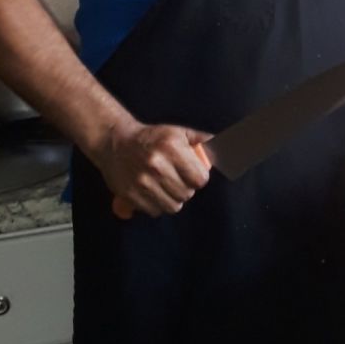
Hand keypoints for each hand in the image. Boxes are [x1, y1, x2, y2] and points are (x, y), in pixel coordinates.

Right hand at [92, 120, 210, 217]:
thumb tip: (229, 148)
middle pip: (187, 194)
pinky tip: (153, 192)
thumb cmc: (152, 138)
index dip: (199, 179)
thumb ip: (203, 140)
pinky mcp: (130, 194)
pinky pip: (155, 211)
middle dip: (186, 189)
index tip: (193, 175)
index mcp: (172, 148)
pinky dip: (157, 205)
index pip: (200, 179)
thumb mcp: (179, 132)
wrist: (115, 141)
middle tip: (177, 180)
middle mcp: (157, 165)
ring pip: (173, 206)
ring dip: (172, 199)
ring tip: (165, 187)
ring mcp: (142, 181)